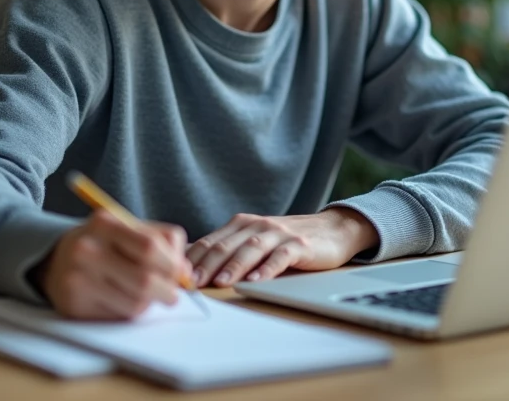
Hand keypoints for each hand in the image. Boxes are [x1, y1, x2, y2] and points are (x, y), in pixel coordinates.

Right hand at [33, 209, 190, 319]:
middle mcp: (87, 249)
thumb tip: (185, 271)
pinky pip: (118, 316)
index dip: (173, 264)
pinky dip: (130, 311)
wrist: (55, 259)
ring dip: (149, 303)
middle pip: (144, 279)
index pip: (150, 247)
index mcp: (104, 223)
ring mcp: (78, 279)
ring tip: (146, 295)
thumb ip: (161, 241)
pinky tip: (123, 300)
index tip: (182, 273)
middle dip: (168, 290)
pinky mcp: (74, 306)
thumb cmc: (103, 243)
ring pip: (135, 302)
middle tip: (173, 294)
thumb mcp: (127, 228)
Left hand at [186, 208, 378, 287]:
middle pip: (226, 245)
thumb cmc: (286, 240)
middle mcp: (257, 225)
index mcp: (241, 225)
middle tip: (192, 283)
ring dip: (234, 266)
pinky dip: (267, 269)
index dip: (193, 259)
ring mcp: (278, 234)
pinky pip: (280, 257)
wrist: (331, 230)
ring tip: (221, 282)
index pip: (210, 241)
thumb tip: (190, 265)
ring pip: (250, 249)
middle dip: (207, 264)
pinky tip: (256, 280)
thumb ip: (228, 249)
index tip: (177, 276)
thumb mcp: (254, 241)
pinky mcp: (299, 245)